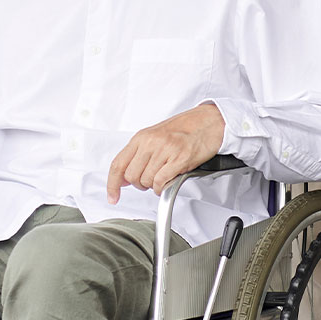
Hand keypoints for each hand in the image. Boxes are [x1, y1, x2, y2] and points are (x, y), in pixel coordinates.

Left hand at [106, 102, 225, 202]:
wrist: (207, 122)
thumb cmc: (183, 129)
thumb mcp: (154, 136)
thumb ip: (137, 154)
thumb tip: (122, 177)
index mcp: (141, 137)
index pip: (118, 164)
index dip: (112, 184)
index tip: (113, 196)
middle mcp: (151, 143)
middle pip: (131, 176)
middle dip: (138, 184)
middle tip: (149, 180)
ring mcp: (165, 150)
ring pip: (146, 181)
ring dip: (152, 185)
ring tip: (162, 176)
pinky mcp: (179, 159)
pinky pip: (160, 182)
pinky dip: (161, 188)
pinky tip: (167, 182)